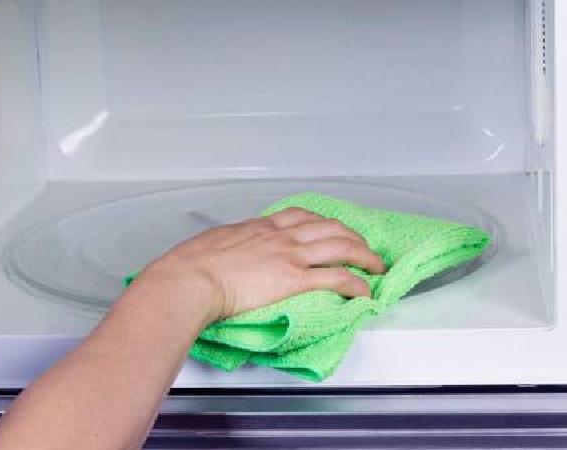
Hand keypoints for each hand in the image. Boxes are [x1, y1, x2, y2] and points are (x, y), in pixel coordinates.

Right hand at [131, 207, 384, 323]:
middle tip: (363, 249)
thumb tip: (230, 251)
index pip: (302, 216)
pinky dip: (357, 283)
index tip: (332, 230)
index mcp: (261, 226)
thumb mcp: (215, 243)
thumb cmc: (192, 265)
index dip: (324, 222)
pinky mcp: (295, 279)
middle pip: (330, 227)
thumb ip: (232, 244)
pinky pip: (337, 277)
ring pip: (342, 247)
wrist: (190, 279)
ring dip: (365, 257)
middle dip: (353, 237)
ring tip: (376, 267)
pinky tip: (366, 290)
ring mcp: (291, 255)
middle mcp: (281, 236)